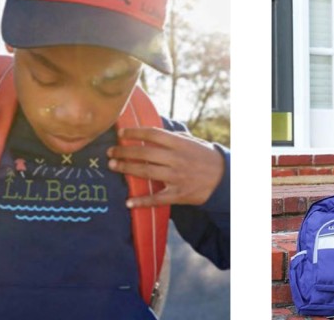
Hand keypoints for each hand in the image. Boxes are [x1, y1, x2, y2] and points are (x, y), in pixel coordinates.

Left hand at [109, 127, 225, 207]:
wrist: (224, 178)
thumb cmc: (204, 156)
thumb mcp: (191, 141)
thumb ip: (171, 137)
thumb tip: (150, 132)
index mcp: (179, 143)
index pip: (152, 134)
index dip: (134, 132)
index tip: (121, 133)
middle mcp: (176, 159)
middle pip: (145, 153)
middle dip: (124, 151)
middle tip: (110, 152)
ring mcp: (177, 177)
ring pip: (147, 172)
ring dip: (127, 169)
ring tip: (113, 166)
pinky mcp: (178, 194)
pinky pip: (157, 198)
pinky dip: (142, 201)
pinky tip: (129, 201)